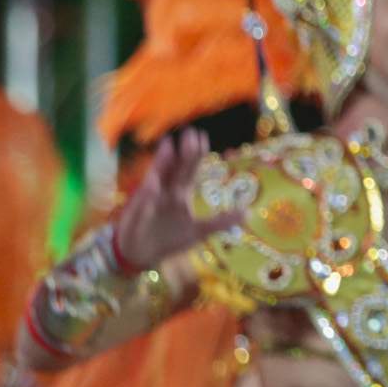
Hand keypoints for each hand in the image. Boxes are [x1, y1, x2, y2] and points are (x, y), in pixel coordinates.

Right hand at [114, 128, 242, 270]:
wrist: (141, 254)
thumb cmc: (170, 239)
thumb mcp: (199, 231)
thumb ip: (221, 221)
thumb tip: (248, 212)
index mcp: (181, 192)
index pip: (190, 168)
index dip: (196, 154)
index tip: (202, 137)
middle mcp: (167, 190)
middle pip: (177, 167)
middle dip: (184, 151)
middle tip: (191, 132)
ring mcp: (152, 198)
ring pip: (158, 176)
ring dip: (162, 161)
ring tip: (168, 143)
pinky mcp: (139, 210)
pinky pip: (143, 199)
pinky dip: (148, 191)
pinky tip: (152, 183)